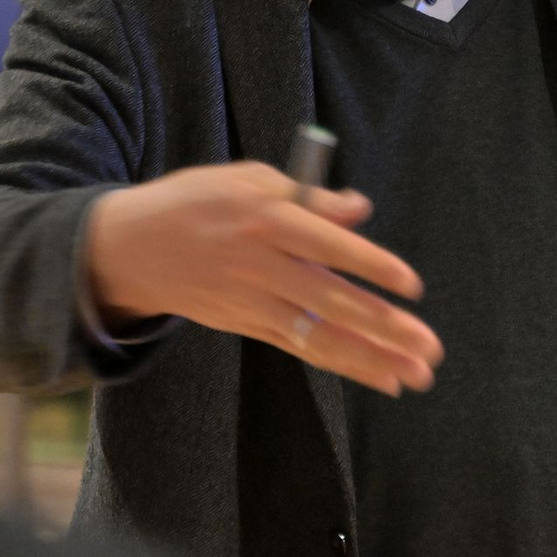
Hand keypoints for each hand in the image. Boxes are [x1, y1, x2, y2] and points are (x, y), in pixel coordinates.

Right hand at [85, 162, 443, 396]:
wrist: (127, 248)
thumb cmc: (196, 201)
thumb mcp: (247, 179)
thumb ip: (308, 196)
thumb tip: (360, 209)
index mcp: (264, 219)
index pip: (326, 245)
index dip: (370, 265)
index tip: (412, 285)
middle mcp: (259, 266)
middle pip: (329, 301)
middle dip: (382, 327)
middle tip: (428, 348)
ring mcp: (252, 302)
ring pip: (318, 335)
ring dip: (371, 358)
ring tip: (416, 375)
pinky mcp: (247, 325)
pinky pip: (302, 347)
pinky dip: (343, 363)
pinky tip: (382, 377)